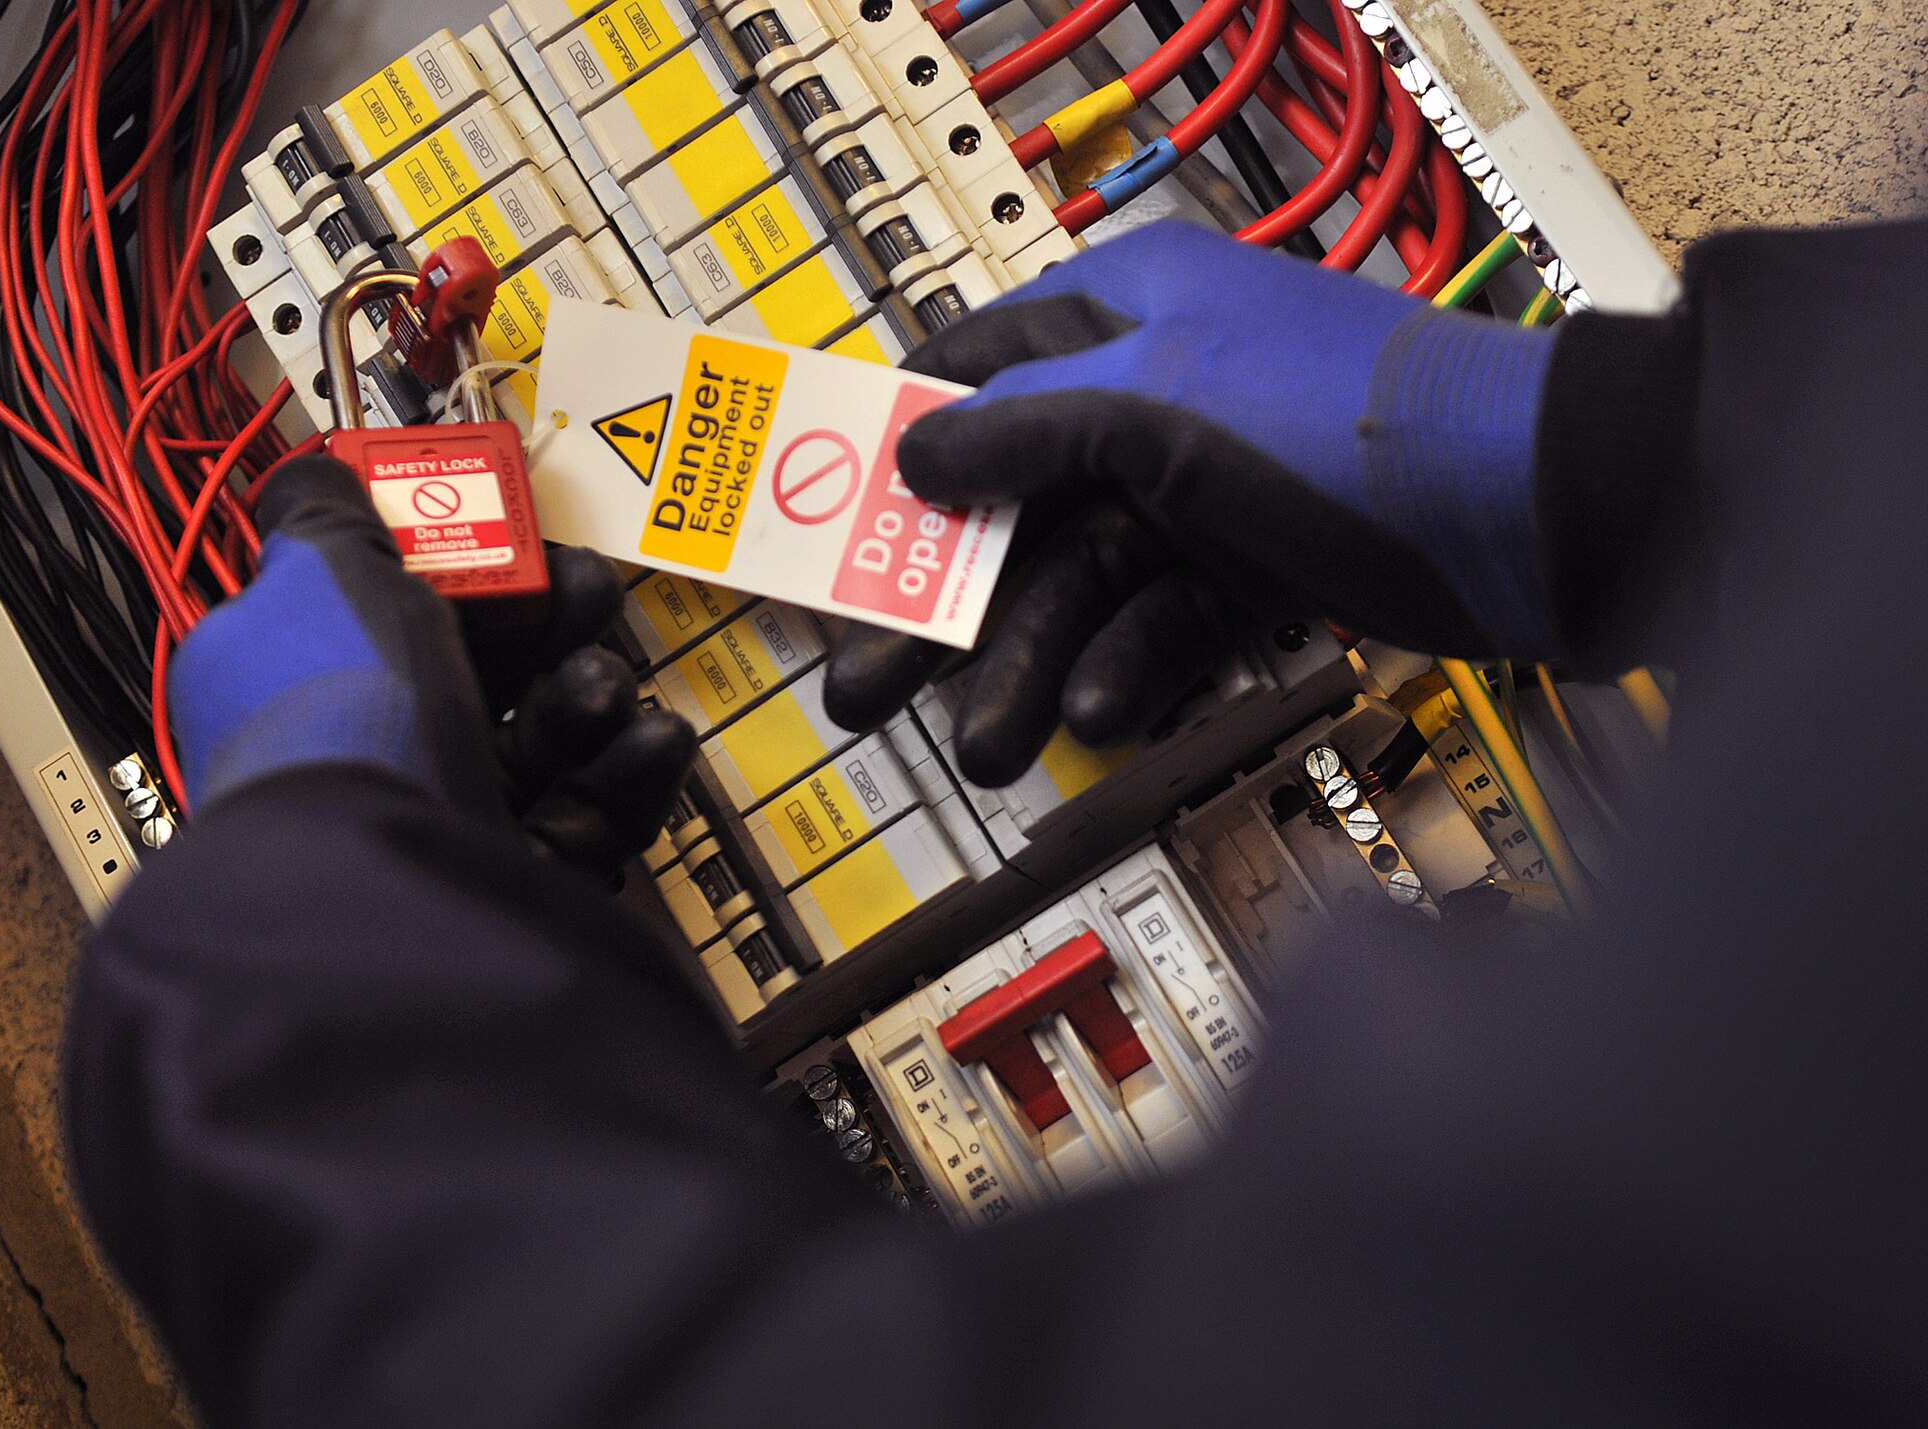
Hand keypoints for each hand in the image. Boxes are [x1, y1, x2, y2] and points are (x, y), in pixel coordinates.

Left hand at [171, 457, 694, 874]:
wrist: (400, 878)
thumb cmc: (345, 718)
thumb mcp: (323, 576)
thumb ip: (324, 514)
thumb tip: (313, 474)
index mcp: (307, 682)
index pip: (389, 609)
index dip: (457, 564)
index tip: (510, 529)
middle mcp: (373, 755)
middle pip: (486, 669)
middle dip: (551, 621)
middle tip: (585, 593)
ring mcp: (448, 821)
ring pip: (548, 740)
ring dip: (593, 695)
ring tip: (602, 689)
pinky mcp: (521, 880)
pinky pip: (595, 813)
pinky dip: (630, 772)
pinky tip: (649, 741)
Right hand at [823, 220, 1559, 786]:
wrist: (1525, 514)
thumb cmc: (1339, 422)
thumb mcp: (1160, 403)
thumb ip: (1023, 424)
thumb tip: (910, 455)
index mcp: (1121, 310)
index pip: (971, 365)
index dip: (894, 443)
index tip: (825, 523)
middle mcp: (1149, 391)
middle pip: (1007, 500)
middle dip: (936, 602)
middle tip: (860, 690)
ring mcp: (1198, 483)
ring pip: (1075, 576)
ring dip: (1023, 660)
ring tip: (981, 747)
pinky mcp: (1245, 563)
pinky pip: (1154, 616)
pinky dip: (1123, 663)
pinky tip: (1093, 713)